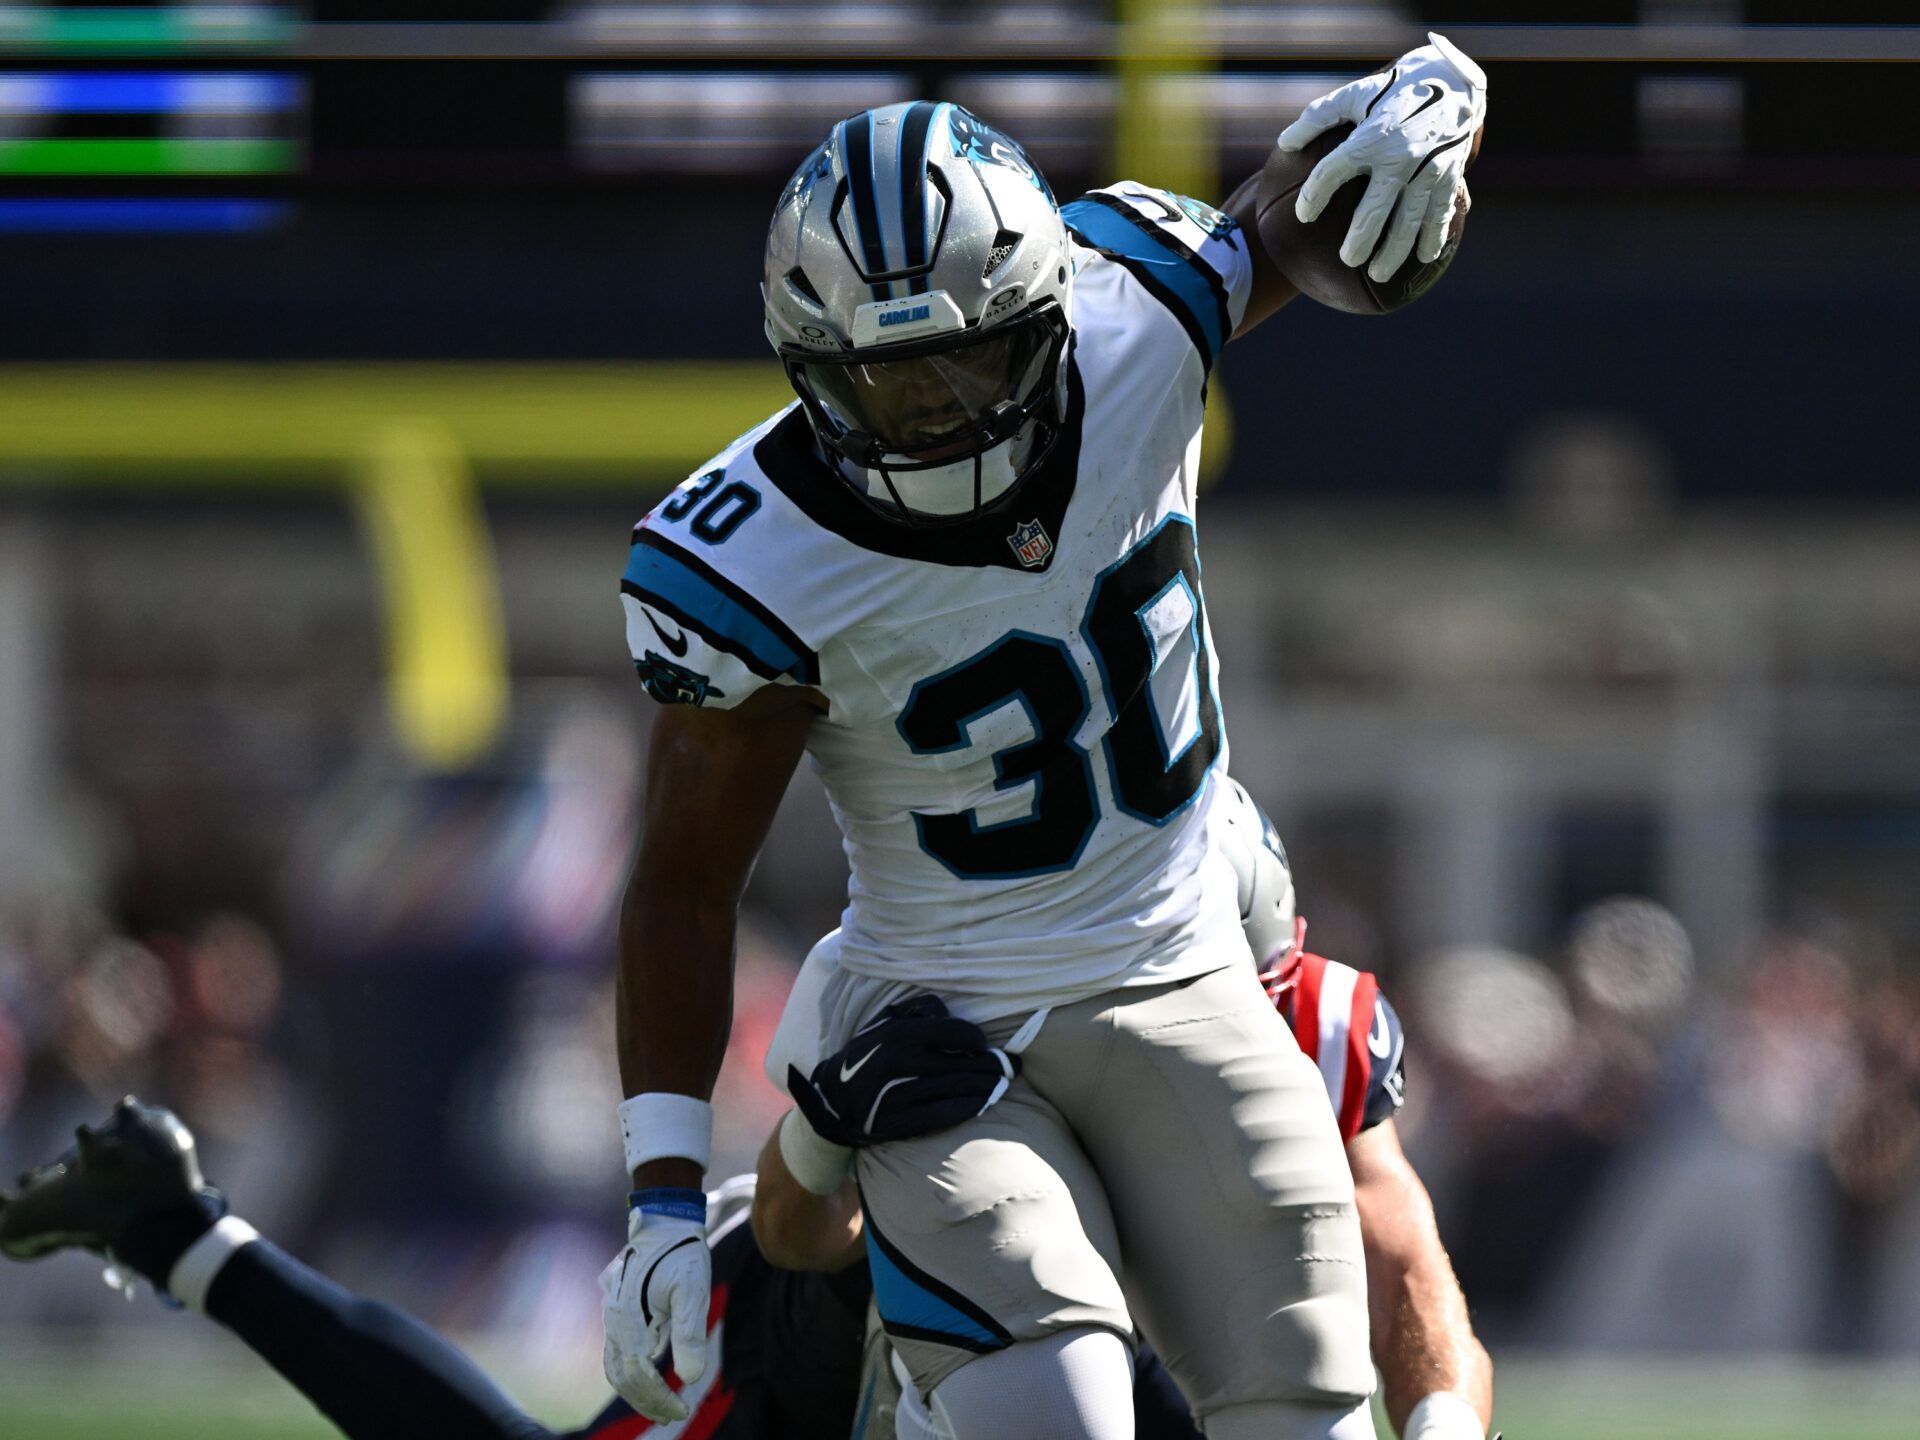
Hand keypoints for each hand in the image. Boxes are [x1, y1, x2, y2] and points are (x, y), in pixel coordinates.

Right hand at [601, 1193, 709, 1421]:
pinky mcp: (617, 1311)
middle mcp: (613, 1320)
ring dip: (637, 1390)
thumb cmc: (682, 1253)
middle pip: (622, 1376)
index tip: (681, 1410)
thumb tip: (690, 1376)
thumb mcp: (694, 1290)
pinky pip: (617, 1351)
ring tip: (661, 1406)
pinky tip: (651, 1378)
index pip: (638, 1374)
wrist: (665, 1221)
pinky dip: (631, 1372)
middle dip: (647, 1400)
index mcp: (628, 1318)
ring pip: (616, 1366)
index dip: (658, 1397)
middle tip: (674, 1414)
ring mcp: (612, 1315)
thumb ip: (689, 1333)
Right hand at [786, 995, 1015, 1148]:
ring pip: (960, 1089)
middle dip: (992, 1067)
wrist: (832, 1101)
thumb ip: (917, 1011)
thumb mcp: (885, 1023)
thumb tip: (949, 1012)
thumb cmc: (868, 1056)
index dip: (978, 1042)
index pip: (958, 1034)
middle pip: (966, 1063)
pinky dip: (968, 1108)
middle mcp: (901, 1061)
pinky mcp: (899, 1121)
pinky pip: (944, 1114)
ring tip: (999, 1085)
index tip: (984, 1048)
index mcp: (900, 1033)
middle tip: (1008, 1069)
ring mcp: (899, 1093)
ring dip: (987, 1088)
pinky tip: (981, 1104)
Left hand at [1277, 32, 1486, 281]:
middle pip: (1375, 209)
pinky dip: (1434, 236)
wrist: (1453, 79)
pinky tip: (1425, 258)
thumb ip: (1317, 118)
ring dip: (1395, 250)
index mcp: (1371, 137)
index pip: (1334, 171)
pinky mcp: (1450, 175)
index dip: (1314, 195)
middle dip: (1360, 239)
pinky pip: (1441, 212)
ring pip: (1409, 220)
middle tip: (1347, 260)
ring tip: (1379, 274)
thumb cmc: (1393, 91)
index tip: (1302, 217)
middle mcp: (1400, 156)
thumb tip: (1285, 144)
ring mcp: (1427, 169)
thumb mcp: (1355, 95)